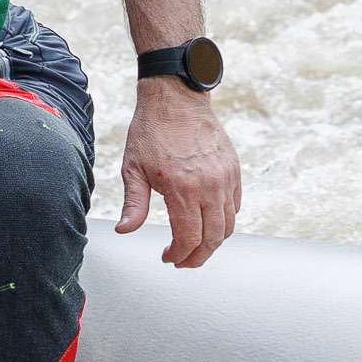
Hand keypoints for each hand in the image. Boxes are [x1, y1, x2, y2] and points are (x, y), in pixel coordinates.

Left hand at [116, 82, 242, 269]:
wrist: (176, 99)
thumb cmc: (152, 131)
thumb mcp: (133, 169)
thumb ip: (133, 204)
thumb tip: (125, 230)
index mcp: (182, 188)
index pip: (188, 238)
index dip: (179, 255)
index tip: (168, 258)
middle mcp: (209, 186)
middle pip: (213, 238)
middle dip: (198, 257)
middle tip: (183, 261)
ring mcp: (225, 178)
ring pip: (228, 225)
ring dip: (213, 242)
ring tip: (196, 247)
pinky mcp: (234, 170)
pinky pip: (236, 205)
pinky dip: (225, 221)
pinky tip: (208, 222)